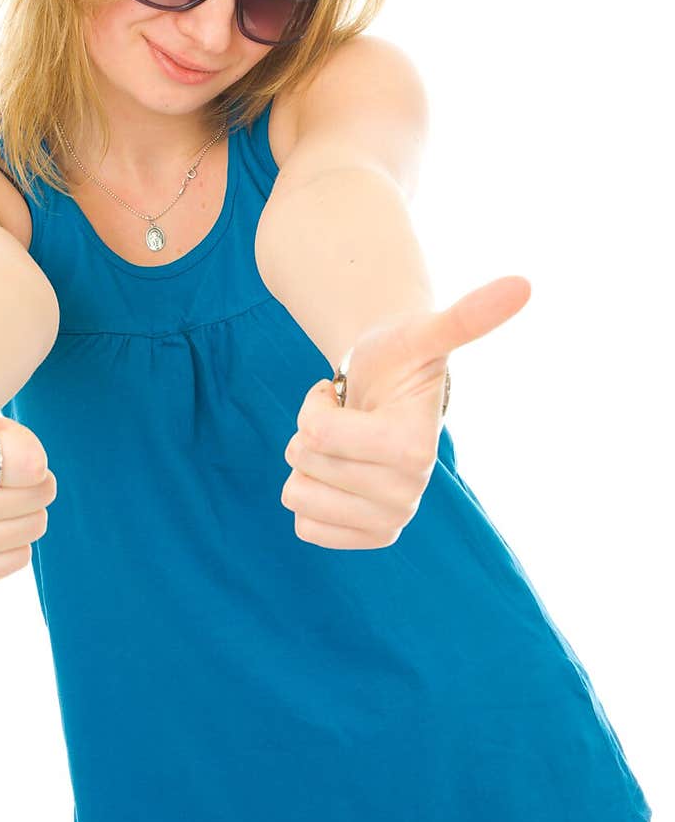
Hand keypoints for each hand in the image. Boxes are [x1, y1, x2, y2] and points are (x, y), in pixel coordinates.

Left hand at [280, 274, 531, 548]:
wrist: (390, 391)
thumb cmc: (399, 357)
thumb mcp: (422, 332)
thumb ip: (468, 315)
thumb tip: (524, 284)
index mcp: (416, 450)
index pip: (318, 435)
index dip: (317, 405)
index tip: (351, 394)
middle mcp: (409, 496)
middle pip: (305, 462)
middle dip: (312, 430)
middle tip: (350, 417)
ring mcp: (391, 521)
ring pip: (297, 495)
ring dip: (307, 463)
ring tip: (343, 444)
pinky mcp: (371, 538)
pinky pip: (306, 528)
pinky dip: (310, 497)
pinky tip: (338, 476)